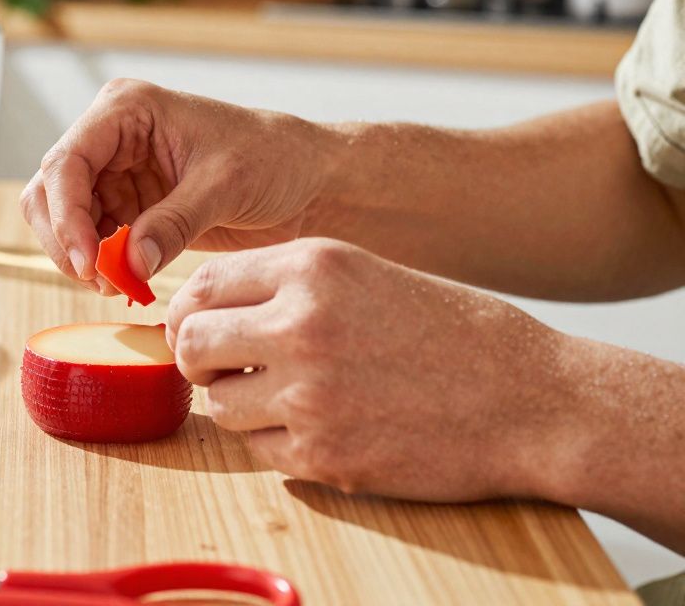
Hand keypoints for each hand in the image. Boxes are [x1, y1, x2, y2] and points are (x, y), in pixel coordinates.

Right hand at [20, 79, 336, 292]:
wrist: (309, 181)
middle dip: (65, 238)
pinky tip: (127, 281)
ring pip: (63, 219)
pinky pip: (93, 239)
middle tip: (98, 280)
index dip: (66, 215)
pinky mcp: (129, 206)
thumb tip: (129, 264)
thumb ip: (173, 223)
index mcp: (127, 108)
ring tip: (116, 285)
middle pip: (51, 190)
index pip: (67, 161)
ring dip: (80, 256)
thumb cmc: (274, 158)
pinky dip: (101, 265)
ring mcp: (117, 172)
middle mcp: (112, 136)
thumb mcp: (224, 186)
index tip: (87, 262)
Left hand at [166, 238, 582, 501]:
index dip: (188, 311)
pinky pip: (259, 450)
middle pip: (191, 344)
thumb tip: (209, 305)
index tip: (197, 327)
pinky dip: (277, 443)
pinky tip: (323, 426)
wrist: (534, 400)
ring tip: (287, 397)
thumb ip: (288, 285)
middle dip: (198, 358)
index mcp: (313, 268)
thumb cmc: (453, 334)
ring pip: (219, 404)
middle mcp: (301, 325)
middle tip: (222, 367)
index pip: (202, 286)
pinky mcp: (323, 455)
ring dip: (239, 404)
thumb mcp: (367, 275)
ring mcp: (309, 395)